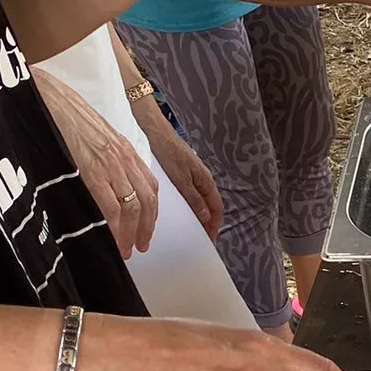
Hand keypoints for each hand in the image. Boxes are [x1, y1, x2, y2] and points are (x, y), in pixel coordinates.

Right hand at [31, 66, 157, 257]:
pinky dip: (115, 227)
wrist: (44, 95)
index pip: (148, 186)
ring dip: (131, 233)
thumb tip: (98, 181)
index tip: (146, 229)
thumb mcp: (90, 133)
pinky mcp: (92, 171)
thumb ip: (100, 155)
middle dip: (145, 228)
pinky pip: (111, 206)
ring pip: (132, 207)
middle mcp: (123, 157)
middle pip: (146, 201)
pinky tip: (112, 240)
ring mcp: (109, 164)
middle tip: (139, 247)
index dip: (150, 212)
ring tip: (125, 250)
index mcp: (124, 148)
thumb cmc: (60, 112)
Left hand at [134, 97, 222, 238]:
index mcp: (206, 181)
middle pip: (208, 206)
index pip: (216, 209)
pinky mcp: (181, 173)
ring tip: (186, 229)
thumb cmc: (167, 151)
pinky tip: (176, 211)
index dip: (214, 225)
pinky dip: (186, 205)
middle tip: (196, 239)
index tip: (208, 240)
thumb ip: (193, 198)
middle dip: (205, 223)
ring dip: (195, 215)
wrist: (154, 131)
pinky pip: (189, 194)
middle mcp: (202, 179)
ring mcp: (192, 176)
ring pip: (198, 201)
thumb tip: (204, 217)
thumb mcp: (180, 179)